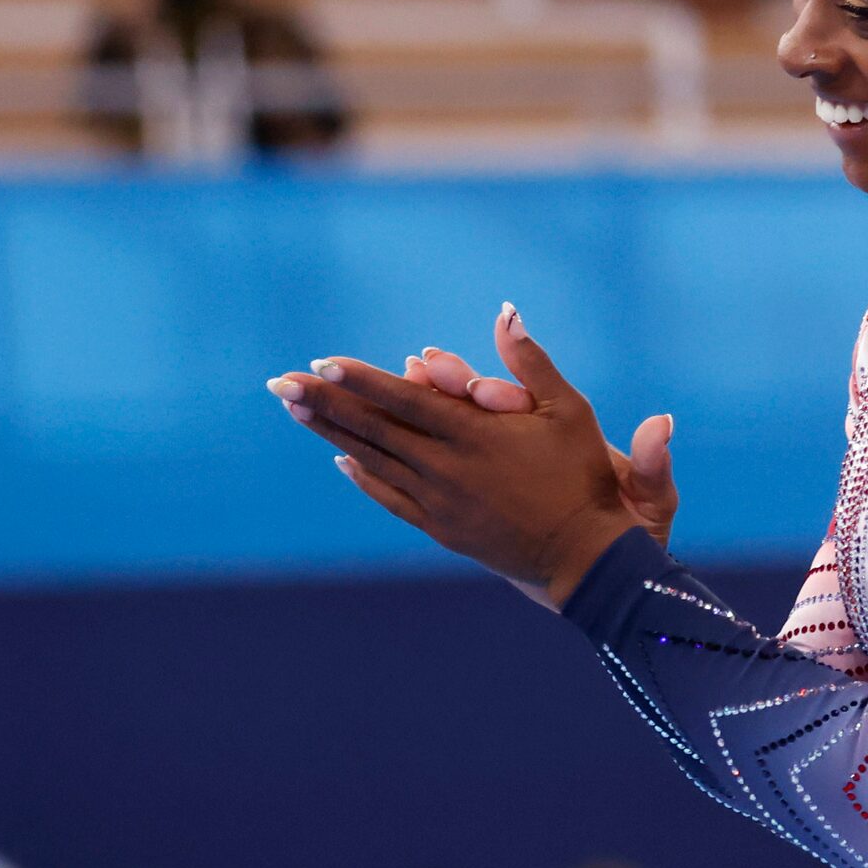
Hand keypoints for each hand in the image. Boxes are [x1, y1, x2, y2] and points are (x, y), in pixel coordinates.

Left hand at [270, 305, 637, 607]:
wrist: (586, 555)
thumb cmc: (584, 476)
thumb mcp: (569, 409)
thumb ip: (530, 362)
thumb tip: (506, 311)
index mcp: (475, 435)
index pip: (404, 400)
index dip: (361, 381)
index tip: (323, 363)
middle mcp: (447, 468)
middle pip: (374, 430)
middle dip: (324, 403)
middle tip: (281, 383)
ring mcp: (440, 502)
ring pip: (374, 462)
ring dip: (331, 433)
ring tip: (296, 410)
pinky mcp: (442, 528)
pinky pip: (391, 498)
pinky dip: (363, 477)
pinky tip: (340, 459)